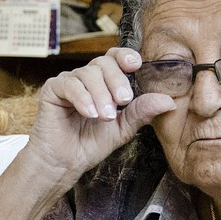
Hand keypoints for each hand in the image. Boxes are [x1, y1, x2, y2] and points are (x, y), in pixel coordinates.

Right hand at [26, 47, 175, 177]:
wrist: (65, 163)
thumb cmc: (90, 144)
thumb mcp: (123, 128)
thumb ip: (141, 112)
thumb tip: (168, 101)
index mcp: (104, 81)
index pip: (115, 58)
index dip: (125, 56)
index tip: (135, 66)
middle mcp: (86, 77)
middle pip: (104, 63)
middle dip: (117, 81)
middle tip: (123, 102)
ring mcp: (68, 81)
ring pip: (88, 73)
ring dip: (101, 95)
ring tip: (105, 117)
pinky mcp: (52, 89)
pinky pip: (69, 84)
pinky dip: (82, 97)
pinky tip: (89, 113)